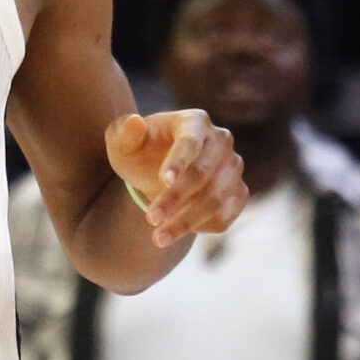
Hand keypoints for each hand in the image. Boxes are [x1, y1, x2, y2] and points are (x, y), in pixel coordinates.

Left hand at [104, 109, 246, 246]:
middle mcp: (221, 141)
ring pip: (215, 200)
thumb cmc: (138, 151)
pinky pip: (225, 216)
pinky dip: (201, 227)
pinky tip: (175, 232)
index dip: (178, 162)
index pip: (190, 142)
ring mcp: (233, 167)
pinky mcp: (238, 192)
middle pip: (202, 174)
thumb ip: (123, 133)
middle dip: (175, 199)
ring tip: (158, 238)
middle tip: (150, 219)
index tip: (162, 181)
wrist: (155, 171)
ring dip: (186, 221)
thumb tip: (133, 122)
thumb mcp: (121, 143)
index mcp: (194, 121)